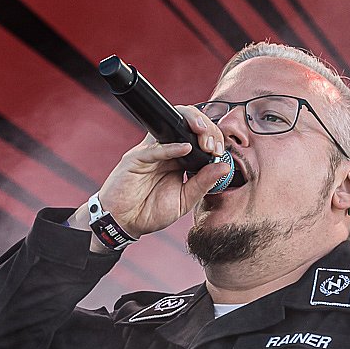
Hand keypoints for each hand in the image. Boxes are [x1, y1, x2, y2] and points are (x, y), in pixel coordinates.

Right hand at [72, 107, 228, 242]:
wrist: (124, 223)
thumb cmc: (150, 211)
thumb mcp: (185, 200)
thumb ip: (204, 183)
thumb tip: (225, 166)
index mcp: (178, 159)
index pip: (198, 138)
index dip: (213, 139)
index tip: (220, 152)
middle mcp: (165, 151)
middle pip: (187, 125)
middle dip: (206, 130)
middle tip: (215, 146)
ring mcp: (150, 152)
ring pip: (171, 127)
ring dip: (192, 128)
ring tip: (207, 141)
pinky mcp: (135, 159)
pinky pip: (154, 148)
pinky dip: (171, 147)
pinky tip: (186, 148)